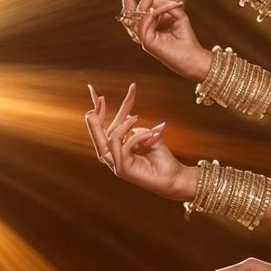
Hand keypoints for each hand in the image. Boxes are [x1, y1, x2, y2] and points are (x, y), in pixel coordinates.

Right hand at [85, 84, 192, 200]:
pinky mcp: (122, 169)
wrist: (175, 178)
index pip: (104, 127)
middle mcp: (112, 156)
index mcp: (116, 149)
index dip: (99, 110)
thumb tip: (129, 118)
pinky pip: (125, 145)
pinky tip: (152, 134)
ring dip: (125, 125)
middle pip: (98, 132)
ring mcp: (116, 164)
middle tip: (99, 97)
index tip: (95, 92)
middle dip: (97, 113)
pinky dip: (138, 136)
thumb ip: (136, 129)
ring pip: (111, 137)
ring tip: (137, 117)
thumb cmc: (163, 159)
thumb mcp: (149, 136)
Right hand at [118, 0, 209, 80]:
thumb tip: (158, 0)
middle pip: (128, 3)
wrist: (194, 59)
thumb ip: (168, 4)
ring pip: (140, 8)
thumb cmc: (187, 39)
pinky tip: (175, 6)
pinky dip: (162, 9)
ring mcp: (142, 36)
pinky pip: (149, 18)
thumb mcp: (178, 15)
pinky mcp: (146, 42)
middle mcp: (141, 30)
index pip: (136, 3)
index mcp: (146, 24)